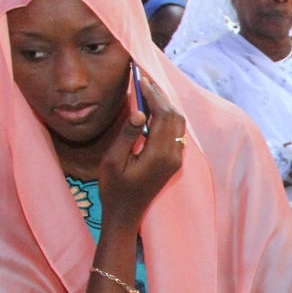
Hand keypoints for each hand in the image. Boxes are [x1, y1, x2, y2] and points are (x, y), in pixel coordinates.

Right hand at [97, 68, 185, 224]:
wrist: (126, 213)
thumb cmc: (114, 188)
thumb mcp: (113, 161)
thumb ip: (127, 135)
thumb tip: (139, 111)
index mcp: (160, 155)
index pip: (163, 115)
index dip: (153, 95)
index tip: (140, 79)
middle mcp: (173, 156)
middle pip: (174, 116)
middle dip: (160, 96)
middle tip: (144, 79)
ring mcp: (176, 159)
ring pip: (178, 123)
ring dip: (165, 105)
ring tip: (147, 90)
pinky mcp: (173, 161)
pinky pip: (175, 132)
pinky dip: (166, 116)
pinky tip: (152, 109)